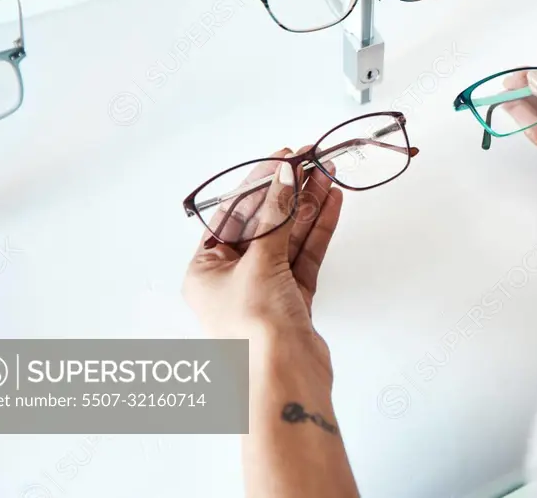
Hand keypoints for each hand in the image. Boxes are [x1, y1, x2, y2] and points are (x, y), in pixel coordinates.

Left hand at [183, 148, 342, 379]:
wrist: (285, 378)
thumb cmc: (254, 328)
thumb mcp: (260, 261)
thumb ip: (275, 215)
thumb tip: (284, 175)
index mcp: (205, 270)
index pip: (232, 213)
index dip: (259, 183)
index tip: (282, 158)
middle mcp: (232, 279)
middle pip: (263, 223)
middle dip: (289, 192)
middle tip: (310, 160)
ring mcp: (265, 290)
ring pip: (289, 237)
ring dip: (308, 206)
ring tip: (327, 174)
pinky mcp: (294, 300)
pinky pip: (306, 256)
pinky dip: (319, 230)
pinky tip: (331, 203)